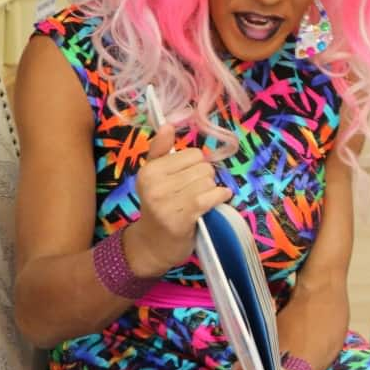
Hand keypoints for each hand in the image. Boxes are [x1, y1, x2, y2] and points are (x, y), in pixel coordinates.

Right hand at [130, 123, 231, 276]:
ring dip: (211, 190)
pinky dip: (220, 197)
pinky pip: (212, 196)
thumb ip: (160, 150)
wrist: (154, 244)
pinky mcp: (183, 216)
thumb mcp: (154, 177)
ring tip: (199, 202)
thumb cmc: (159, 207)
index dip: (195, 166)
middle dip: (204, 179)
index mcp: (149, 170)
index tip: (186, 179)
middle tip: (193, 193)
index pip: (192, 154)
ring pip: (209, 181)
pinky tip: (216, 202)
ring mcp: (168, 201)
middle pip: (203, 167)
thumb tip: (168, 125)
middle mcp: (155, 184)